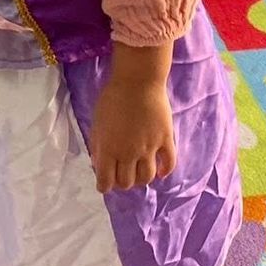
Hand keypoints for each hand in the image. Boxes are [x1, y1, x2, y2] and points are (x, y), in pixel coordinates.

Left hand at [88, 70, 174, 192]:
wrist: (138, 80)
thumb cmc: (112, 97)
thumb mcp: (97, 121)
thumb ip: (97, 144)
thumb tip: (98, 163)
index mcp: (108, 149)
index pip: (106, 181)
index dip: (104, 186)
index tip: (104, 185)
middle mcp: (128, 153)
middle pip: (127, 182)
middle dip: (121, 183)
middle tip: (121, 176)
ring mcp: (149, 148)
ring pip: (146, 178)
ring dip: (141, 179)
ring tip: (138, 173)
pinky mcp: (166, 140)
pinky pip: (169, 163)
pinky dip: (164, 171)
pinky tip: (160, 171)